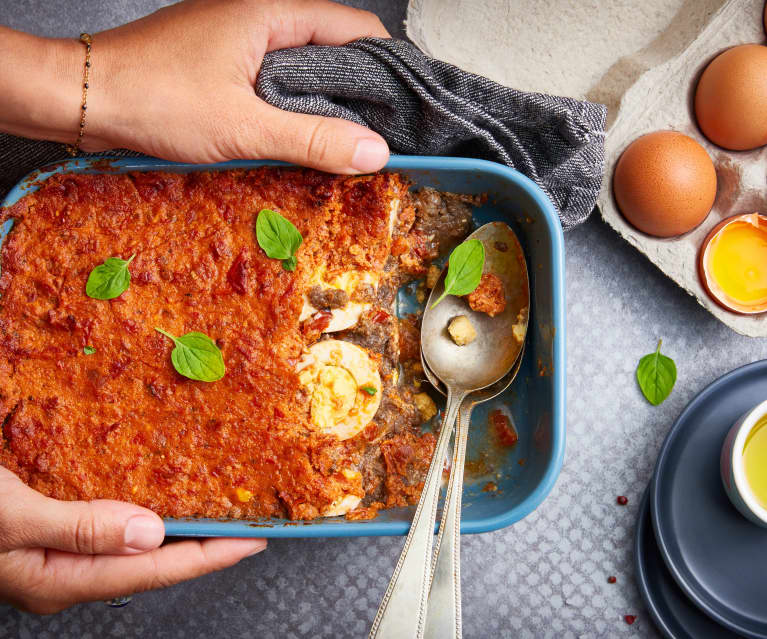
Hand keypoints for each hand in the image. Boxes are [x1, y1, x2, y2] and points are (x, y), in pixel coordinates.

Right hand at [0, 467, 265, 613]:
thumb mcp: (12, 517)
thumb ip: (80, 528)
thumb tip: (150, 534)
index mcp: (60, 579)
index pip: (152, 572)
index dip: (208, 556)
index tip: (253, 540)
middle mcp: (65, 575)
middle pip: (150, 566)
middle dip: (203, 549)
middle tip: (248, 528)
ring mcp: (57, 558)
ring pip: (133, 550)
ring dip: (177, 535)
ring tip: (216, 517)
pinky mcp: (51, 537)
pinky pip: (110, 531)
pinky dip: (143, 520)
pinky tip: (158, 504)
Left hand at [71, 0, 389, 172]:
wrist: (81, 98)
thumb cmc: (153, 98)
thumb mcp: (242, 126)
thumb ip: (312, 139)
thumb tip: (373, 153)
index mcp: (270, 13)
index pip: (353, 28)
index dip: (385, 66)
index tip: (403, 106)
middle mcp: (257, 18)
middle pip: (331, 47)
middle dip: (358, 91)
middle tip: (378, 135)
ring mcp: (237, 40)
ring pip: (302, 67)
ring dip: (323, 103)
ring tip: (343, 143)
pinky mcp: (220, 63)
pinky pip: (273, 81)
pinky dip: (291, 107)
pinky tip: (296, 137)